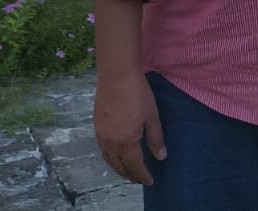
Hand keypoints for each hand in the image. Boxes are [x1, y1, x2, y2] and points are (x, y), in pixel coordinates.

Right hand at [93, 68, 165, 185]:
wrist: (116, 75)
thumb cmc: (138, 93)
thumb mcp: (152, 116)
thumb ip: (155, 138)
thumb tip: (161, 157)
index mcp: (126, 141)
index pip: (135, 166)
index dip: (142, 175)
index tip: (150, 181)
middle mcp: (110, 142)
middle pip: (119, 166)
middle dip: (130, 175)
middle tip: (140, 180)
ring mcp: (101, 135)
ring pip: (109, 160)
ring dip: (119, 169)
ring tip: (129, 172)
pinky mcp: (96, 127)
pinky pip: (103, 150)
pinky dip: (111, 159)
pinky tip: (117, 155)